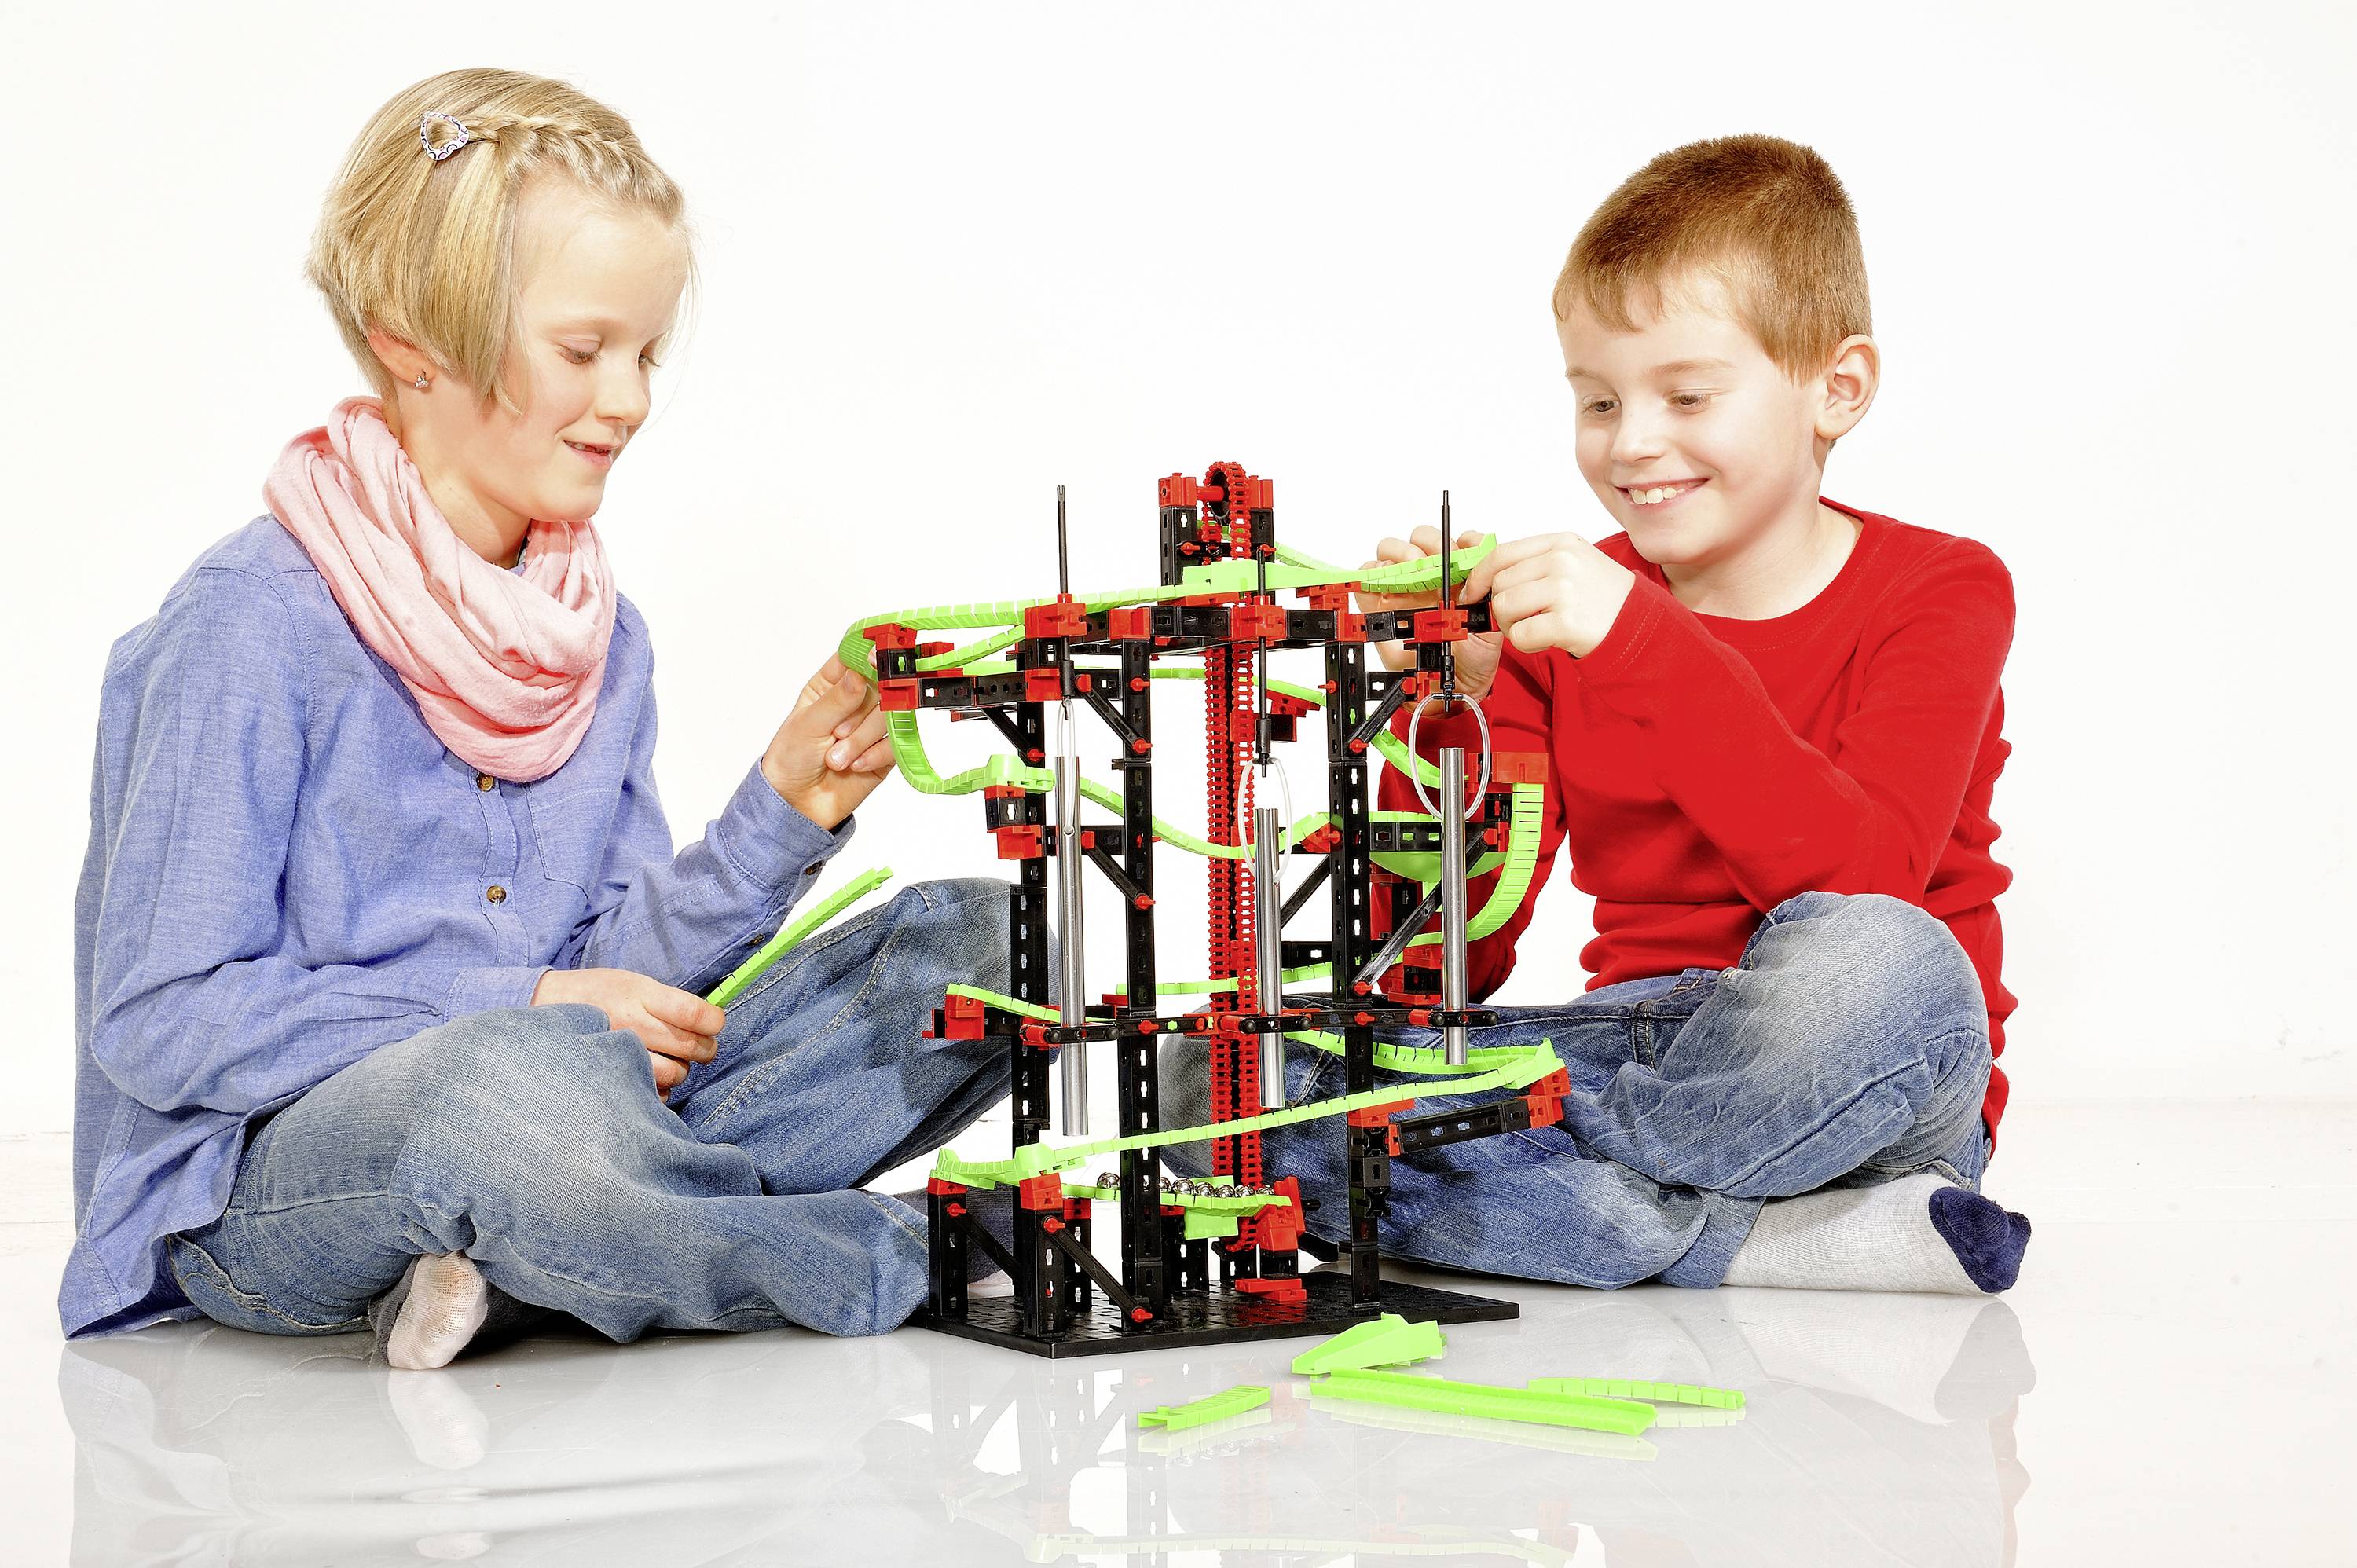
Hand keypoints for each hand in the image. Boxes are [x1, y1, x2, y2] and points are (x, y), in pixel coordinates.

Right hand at [532, 967, 724, 1102]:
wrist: (545, 1009)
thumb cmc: (598, 994)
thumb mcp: (633, 983)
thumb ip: (669, 1001)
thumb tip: (710, 1021)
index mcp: (639, 995)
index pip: (694, 1014)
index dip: (714, 1022)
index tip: (714, 1024)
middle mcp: (631, 1025)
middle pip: (691, 1046)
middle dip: (706, 1048)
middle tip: (700, 1046)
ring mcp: (619, 1054)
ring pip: (675, 1074)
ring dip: (682, 1069)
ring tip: (671, 1059)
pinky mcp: (611, 1078)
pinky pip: (652, 1093)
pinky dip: (659, 1088)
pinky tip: (650, 1074)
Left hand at [761, 653, 896, 830]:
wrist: (797, 805)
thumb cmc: (791, 759)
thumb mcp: (808, 724)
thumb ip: (838, 698)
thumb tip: (861, 672)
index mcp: (830, 686)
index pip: (855, 658)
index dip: (868, 655)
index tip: (876, 657)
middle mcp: (854, 702)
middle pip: (880, 687)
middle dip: (860, 715)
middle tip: (837, 733)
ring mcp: (871, 726)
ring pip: (889, 715)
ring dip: (862, 740)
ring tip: (837, 759)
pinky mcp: (884, 751)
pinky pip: (896, 743)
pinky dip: (875, 755)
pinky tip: (855, 766)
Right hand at [1354, 526, 1505, 699]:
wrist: (1450, 684)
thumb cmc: (1472, 654)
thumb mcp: (1489, 620)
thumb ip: (1486, 591)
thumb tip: (1480, 562)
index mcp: (1458, 574)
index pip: (1456, 540)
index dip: (1459, 539)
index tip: (1464, 550)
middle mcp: (1431, 576)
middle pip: (1420, 538)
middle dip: (1426, 543)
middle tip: (1432, 563)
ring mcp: (1404, 588)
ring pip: (1390, 551)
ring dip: (1399, 554)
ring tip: (1409, 572)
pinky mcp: (1379, 605)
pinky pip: (1366, 578)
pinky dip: (1370, 574)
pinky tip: (1385, 584)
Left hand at [1458, 531, 1637, 660]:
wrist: (1639, 623)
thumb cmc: (1602, 596)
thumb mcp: (1571, 561)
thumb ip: (1528, 558)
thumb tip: (1474, 550)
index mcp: (1561, 543)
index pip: (1501, 554)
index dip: (1479, 576)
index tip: (1474, 592)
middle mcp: (1562, 562)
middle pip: (1500, 585)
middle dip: (1502, 608)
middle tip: (1524, 617)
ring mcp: (1565, 591)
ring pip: (1504, 609)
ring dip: (1513, 626)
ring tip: (1538, 627)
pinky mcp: (1567, 622)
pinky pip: (1520, 635)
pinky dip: (1527, 643)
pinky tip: (1548, 639)